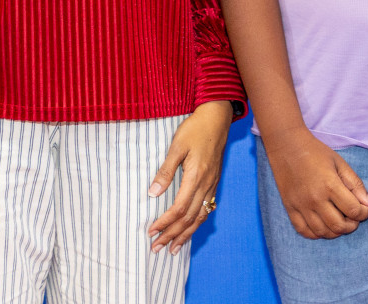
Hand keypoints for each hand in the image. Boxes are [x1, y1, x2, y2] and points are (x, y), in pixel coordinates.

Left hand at [146, 101, 233, 254]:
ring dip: (185, 234)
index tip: (151, 232)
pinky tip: (190, 229)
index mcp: (196, 177)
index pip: (179, 209)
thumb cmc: (195, 130)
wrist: (217, 119)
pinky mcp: (214, 183)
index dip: (164, 223)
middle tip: (157, 248)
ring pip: (200, 217)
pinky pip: (206, 209)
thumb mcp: (176, 147)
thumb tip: (152, 193)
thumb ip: (165, 172)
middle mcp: (206, 186)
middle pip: (189, 218)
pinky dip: (197, 223)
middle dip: (172, 235)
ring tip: (173, 248)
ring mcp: (212, 185)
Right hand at [263, 127, 367, 238]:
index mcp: (330, 185)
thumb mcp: (340, 163)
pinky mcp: (290, 208)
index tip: (363, 209)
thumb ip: (355, 184)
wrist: (287, 146)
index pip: (353, 210)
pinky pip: (304, 231)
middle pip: (339, 226)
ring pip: (322, 232)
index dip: (363, 213)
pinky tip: (323, 225)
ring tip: (339, 222)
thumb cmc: (316, 152)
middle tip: (353, 218)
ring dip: (336, 232)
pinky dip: (316, 234)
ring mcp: (301, 205)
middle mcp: (315, 199)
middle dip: (352, 226)